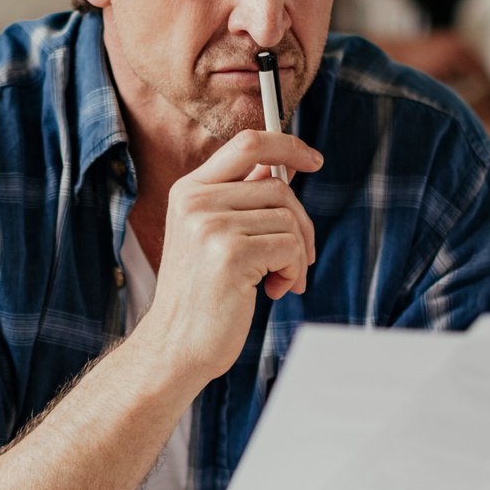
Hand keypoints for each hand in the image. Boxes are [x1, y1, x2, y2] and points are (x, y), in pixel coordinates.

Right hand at [137, 129, 321, 386]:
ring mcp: (211, 226)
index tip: (313, 158)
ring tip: (278, 281)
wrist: (176, 346)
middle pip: (277, 185)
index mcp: (188, 190)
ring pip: (288, 217)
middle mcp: (195, 201)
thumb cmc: (201, 296)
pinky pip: (290, 246)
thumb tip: (282, 164)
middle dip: (301, 222)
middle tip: (297, 258)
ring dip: (296, 255)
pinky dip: (293, 271)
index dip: (287, 145)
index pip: (247, 144)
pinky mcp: (231, 254)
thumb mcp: (212, 236)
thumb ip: (241, 198)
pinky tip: (273, 291)